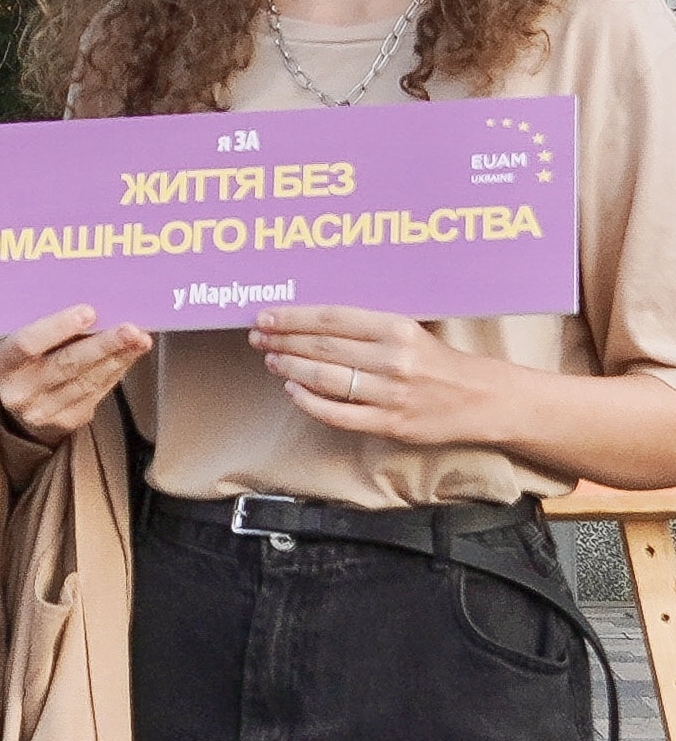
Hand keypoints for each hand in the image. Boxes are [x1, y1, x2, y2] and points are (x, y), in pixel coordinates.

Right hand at [0, 305, 151, 445]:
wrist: (17, 399)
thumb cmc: (23, 357)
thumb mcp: (20, 338)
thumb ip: (46, 327)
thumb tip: (91, 308)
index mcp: (3, 363)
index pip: (28, 343)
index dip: (58, 327)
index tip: (88, 312)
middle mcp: (20, 391)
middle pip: (66, 365)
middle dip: (103, 345)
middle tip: (130, 329)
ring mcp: (44, 410)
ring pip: (87, 381)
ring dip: (118, 358)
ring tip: (140, 340)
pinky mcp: (67, 420)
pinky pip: (97, 393)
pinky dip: (116, 371)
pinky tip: (129, 355)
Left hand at [250, 306, 498, 444]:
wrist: (482, 398)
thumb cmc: (436, 361)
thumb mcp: (407, 331)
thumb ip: (365, 327)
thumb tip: (308, 321)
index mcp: (397, 328)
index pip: (331, 319)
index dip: (292, 317)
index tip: (266, 317)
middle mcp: (393, 359)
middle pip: (322, 347)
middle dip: (283, 342)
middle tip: (259, 338)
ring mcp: (391, 394)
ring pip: (325, 379)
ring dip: (290, 369)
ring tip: (272, 361)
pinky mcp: (391, 423)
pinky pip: (338, 414)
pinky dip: (309, 402)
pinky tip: (293, 391)